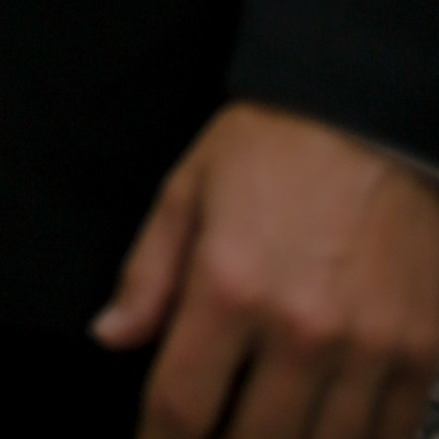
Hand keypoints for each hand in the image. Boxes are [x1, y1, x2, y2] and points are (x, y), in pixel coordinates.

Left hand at [96, 102, 438, 437]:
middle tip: (209, 433)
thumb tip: (111, 336)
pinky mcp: (421, 354)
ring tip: (265, 431)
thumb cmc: (275, 146)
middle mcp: (301, 329)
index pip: (181, 407)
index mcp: (230, 286)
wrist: (370, 112)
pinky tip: (324, 430)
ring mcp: (368, 349)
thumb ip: (147, 273)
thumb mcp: (188, 189)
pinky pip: (388, 437)